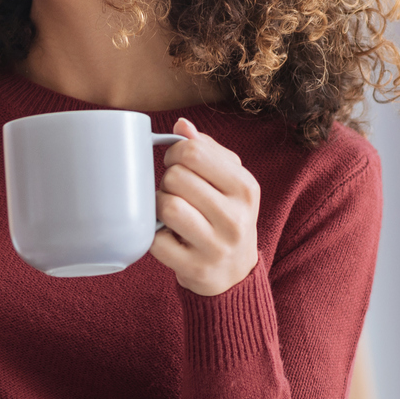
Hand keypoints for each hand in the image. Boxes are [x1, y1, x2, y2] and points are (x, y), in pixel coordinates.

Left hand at [149, 118, 260, 295]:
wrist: (235, 273)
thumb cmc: (226, 217)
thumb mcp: (230, 183)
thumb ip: (208, 150)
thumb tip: (182, 125)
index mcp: (246, 188)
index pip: (194, 151)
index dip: (174, 153)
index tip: (175, 164)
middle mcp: (236, 217)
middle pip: (176, 177)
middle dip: (166, 180)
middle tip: (173, 191)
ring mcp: (217, 246)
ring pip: (167, 206)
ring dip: (159, 205)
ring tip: (168, 211)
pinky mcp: (195, 268)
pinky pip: (157, 240)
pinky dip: (153, 234)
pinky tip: (166, 235)